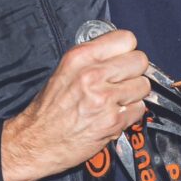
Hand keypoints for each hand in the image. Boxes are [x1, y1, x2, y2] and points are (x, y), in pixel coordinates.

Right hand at [0, 29, 149, 180]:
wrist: (37, 141)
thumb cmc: (50, 109)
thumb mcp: (65, 70)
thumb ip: (94, 58)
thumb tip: (122, 51)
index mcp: (80, 57)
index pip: (126, 39)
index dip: (127, 50)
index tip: (123, 59)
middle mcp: (92, 75)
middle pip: (140, 60)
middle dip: (134, 72)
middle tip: (123, 81)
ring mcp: (104, 98)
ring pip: (144, 85)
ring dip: (135, 94)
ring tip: (117, 100)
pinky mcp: (113, 120)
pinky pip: (140, 108)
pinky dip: (131, 113)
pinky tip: (115, 114)